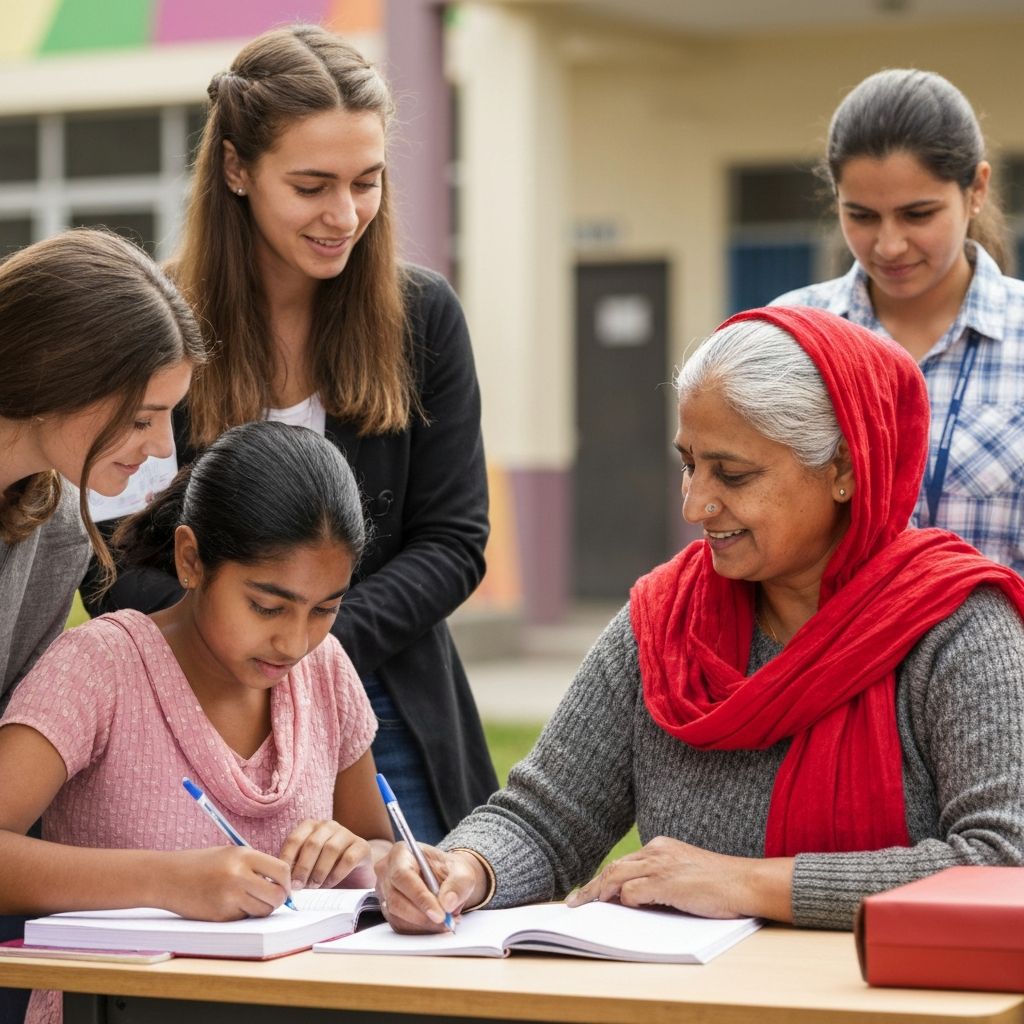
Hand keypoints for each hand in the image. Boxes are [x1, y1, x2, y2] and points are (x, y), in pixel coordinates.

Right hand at [162, 846, 290, 920]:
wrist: (167, 877)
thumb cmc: (201, 864)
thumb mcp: (231, 854)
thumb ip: (256, 866)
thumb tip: (282, 884)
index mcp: (244, 855)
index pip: (282, 871)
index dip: (287, 881)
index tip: (284, 886)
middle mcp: (238, 876)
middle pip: (277, 895)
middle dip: (278, 899)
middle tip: (271, 898)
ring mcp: (229, 897)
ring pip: (263, 911)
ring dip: (260, 909)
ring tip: (247, 899)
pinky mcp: (220, 915)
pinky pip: (244, 918)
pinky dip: (242, 915)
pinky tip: (228, 904)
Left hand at [279, 819, 371, 889]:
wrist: (354, 876)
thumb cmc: (323, 872)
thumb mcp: (305, 868)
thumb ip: (293, 869)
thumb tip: (277, 880)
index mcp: (311, 827)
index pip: (295, 839)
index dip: (287, 860)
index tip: (284, 880)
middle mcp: (329, 826)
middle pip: (313, 843)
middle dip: (303, 867)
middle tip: (298, 887)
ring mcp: (347, 834)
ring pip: (330, 849)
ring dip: (319, 871)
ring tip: (314, 887)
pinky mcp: (362, 846)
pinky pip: (348, 858)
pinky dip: (336, 874)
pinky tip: (330, 884)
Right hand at [375, 845, 486, 933]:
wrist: (446, 879)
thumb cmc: (450, 870)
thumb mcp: (462, 871)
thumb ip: (458, 884)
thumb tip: (447, 903)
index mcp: (401, 852)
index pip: (403, 875)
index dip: (420, 897)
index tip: (440, 914)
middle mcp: (387, 871)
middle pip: (396, 899)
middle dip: (423, 916)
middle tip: (446, 922)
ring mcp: (384, 891)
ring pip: (397, 916)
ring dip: (423, 924)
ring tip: (446, 922)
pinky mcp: (387, 910)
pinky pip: (399, 926)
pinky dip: (419, 929)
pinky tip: (436, 924)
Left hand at [565, 836, 793, 921]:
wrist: (745, 882)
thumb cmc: (718, 884)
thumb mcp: (683, 873)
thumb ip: (659, 878)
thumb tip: (630, 897)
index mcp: (660, 846)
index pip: (623, 862)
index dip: (603, 877)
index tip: (588, 890)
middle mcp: (657, 850)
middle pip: (613, 868)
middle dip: (592, 886)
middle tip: (575, 902)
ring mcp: (661, 865)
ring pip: (616, 877)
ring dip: (598, 894)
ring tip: (584, 907)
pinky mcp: (666, 882)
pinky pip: (633, 892)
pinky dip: (624, 901)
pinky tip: (622, 910)